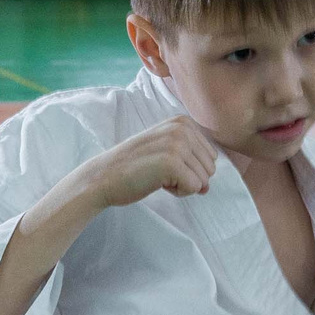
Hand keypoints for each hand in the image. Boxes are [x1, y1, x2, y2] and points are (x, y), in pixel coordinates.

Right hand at [79, 116, 217, 208]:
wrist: (104, 176)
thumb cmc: (133, 167)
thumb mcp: (164, 149)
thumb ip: (189, 160)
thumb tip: (207, 186)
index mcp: (182, 122)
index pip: (210, 156)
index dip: (189, 168)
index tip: (165, 164)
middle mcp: (182, 129)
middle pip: (210, 168)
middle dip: (188, 177)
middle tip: (160, 172)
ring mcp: (177, 144)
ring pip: (203, 179)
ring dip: (182, 185)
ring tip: (157, 176)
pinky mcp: (172, 163)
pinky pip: (194, 187)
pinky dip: (178, 192)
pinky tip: (158, 183)